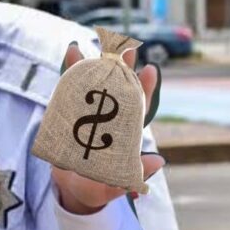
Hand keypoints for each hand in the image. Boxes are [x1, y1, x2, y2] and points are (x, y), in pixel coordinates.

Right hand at [51, 42, 165, 214]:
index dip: (144, 90)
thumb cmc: (97, 187)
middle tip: (126, 47)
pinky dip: (71, 69)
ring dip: (95, 61)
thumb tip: (159, 161)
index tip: (150, 70)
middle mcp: (109, 117)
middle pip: (118, 88)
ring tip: (95, 42)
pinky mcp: (70, 112)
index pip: (138, 108)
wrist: (71, 187)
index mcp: (124, 132)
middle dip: (123, 67)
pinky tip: (71, 50)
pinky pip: (71, 88)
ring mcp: (89, 112)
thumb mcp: (115, 186)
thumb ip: (135, 176)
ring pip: (94, 82)